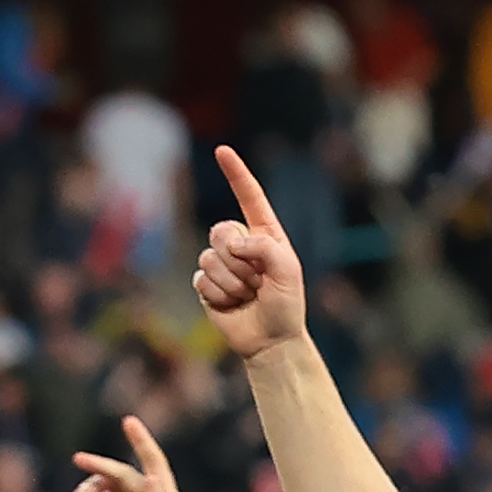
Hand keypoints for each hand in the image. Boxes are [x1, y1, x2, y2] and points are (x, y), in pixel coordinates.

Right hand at [195, 144, 312, 361]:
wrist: (271, 340)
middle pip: (221, 231)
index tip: (222, 150)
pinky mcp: (207, 284)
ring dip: (233, 282)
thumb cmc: (286, 305)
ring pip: (210, 257)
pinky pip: (202, 279)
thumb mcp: (289, 270)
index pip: (249, 197)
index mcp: (264, 235)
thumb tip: (231, 244)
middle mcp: (241, 244)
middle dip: (239, 259)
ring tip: (248, 295)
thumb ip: (265, 247)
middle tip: (257, 281)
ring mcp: (221, 263)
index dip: (236, 173)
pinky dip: (220, 294)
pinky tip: (232, 304)